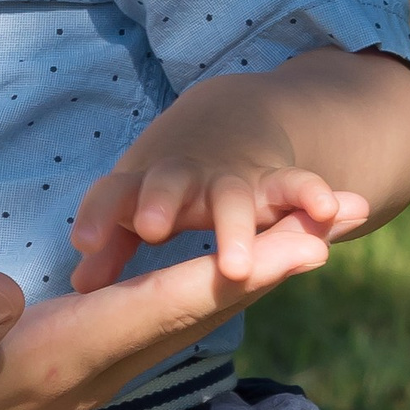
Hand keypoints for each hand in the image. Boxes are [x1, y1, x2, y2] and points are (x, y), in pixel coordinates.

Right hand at [0, 209, 337, 409]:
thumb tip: (6, 293)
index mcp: (52, 359)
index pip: (159, 311)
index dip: (234, 271)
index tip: (307, 242)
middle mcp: (86, 370)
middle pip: (200, 311)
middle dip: (276, 262)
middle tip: (350, 213)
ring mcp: (82, 372)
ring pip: (189, 317)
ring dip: (257, 271)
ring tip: (318, 228)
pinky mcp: (69, 365)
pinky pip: (159, 319)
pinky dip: (209, 284)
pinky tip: (231, 262)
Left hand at [69, 127, 366, 293]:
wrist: (231, 120)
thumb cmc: (168, 185)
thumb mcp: (136, 208)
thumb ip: (110, 247)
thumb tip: (80, 289)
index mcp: (142, 186)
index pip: (113, 194)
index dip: (99, 215)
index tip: (84, 243)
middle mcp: (185, 178)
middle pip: (169, 184)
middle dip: (160, 202)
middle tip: (149, 228)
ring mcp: (232, 179)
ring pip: (234, 197)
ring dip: (235, 229)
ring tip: (236, 267)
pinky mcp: (278, 184)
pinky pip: (297, 187)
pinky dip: (313, 196)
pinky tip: (329, 215)